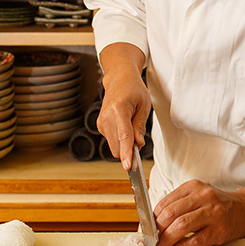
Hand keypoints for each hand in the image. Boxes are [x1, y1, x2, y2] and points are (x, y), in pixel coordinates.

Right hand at [97, 43, 150, 169]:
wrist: (119, 78)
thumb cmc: (133, 89)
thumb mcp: (144, 104)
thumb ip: (140, 126)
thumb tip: (138, 144)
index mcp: (118, 109)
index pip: (124, 136)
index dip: (127, 153)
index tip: (128, 167)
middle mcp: (106, 117)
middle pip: (117, 147)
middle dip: (129, 149)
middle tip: (139, 136)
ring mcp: (101, 122)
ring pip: (114, 147)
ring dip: (125, 145)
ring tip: (132, 125)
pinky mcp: (100, 126)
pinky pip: (112, 141)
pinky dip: (120, 140)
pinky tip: (124, 125)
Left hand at [153, 180, 244, 245]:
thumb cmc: (217, 204)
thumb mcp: (198, 195)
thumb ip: (179, 204)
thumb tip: (155, 222)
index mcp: (193, 186)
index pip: (166, 202)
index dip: (153, 218)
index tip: (148, 228)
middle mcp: (203, 196)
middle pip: (171, 213)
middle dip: (158, 230)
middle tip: (152, 240)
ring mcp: (213, 213)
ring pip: (182, 225)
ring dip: (167, 240)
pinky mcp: (219, 230)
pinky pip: (196, 240)